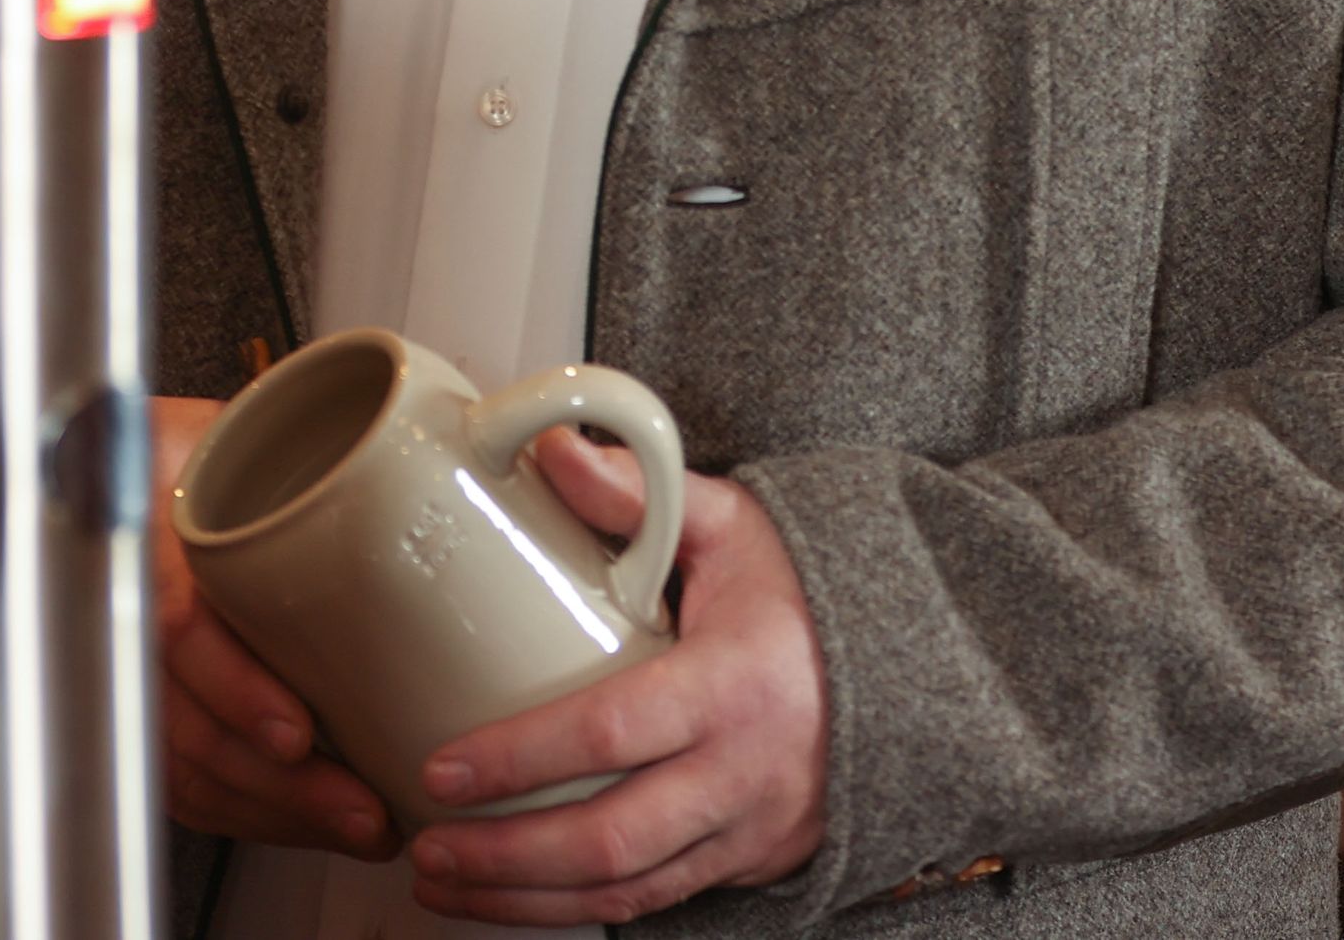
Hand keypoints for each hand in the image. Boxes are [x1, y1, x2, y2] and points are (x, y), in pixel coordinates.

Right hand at [152, 393, 397, 858]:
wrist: (149, 454)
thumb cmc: (221, 441)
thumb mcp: (270, 421)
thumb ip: (362, 443)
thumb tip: (495, 443)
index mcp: (164, 531)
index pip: (180, 624)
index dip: (234, 688)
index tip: (296, 736)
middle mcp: (141, 603)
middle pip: (188, 720)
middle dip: (278, 786)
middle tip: (362, 812)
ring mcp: (141, 660)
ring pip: (187, 764)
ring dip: (274, 811)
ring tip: (358, 829)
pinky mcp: (155, 701)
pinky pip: (184, 778)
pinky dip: (246, 812)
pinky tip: (308, 822)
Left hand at [403, 433, 828, 926]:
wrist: (914, 663)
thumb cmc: (808, 592)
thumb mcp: (737, 525)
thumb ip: (642, 492)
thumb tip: (550, 450)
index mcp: (735, 684)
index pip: (610, 732)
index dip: (520, 758)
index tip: (443, 768)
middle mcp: (746, 772)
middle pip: (611, 838)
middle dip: (506, 857)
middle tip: (429, 845)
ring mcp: (754, 830)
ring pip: (629, 889)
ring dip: (528, 901)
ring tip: (447, 881)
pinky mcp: (753, 862)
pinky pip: (659, 900)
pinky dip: (580, 908)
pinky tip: (517, 897)